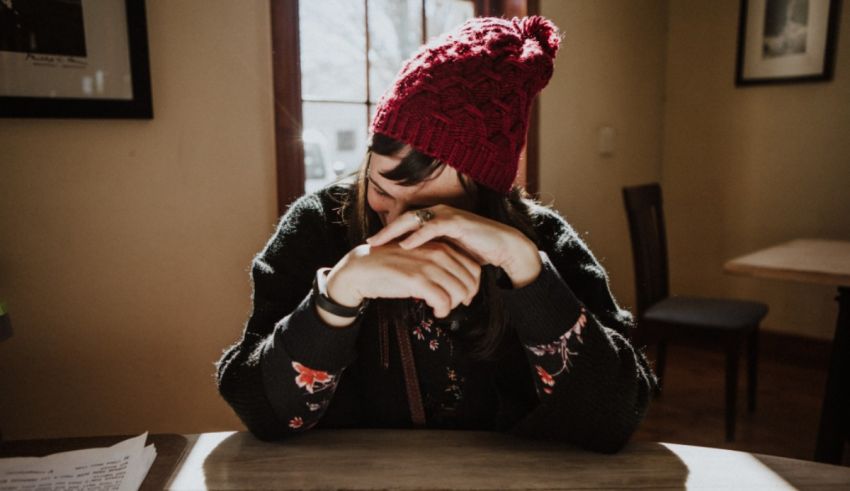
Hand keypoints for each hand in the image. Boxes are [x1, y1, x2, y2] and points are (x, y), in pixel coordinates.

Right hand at [325, 241, 480, 319]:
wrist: (361, 268)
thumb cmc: (390, 265)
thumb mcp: (418, 257)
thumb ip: (437, 264)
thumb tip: (454, 281)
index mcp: (440, 246)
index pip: (472, 267)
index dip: (473, 285)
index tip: (464, 296)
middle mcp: (437, 253)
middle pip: (468, 280)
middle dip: (465, 297)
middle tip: (453, 305)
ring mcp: (427, 265)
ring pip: (458, 291)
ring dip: (454, 305)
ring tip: (442, 309)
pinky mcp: (416, 280)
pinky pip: (442, 300)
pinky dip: (443, 310)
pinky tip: (435, 312)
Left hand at [366, 204, 541, 287]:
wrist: (503, 248)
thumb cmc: (477, 253)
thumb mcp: (448, 256)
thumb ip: (432, 259)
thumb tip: (414, 276)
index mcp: (434, 221)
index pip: (405, 224)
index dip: (388, 234)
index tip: (371, 246)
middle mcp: (438, 214)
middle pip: (404, 218)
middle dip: (385, 231)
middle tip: (369, 242)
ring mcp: (447, 216)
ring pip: (414, 219)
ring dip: (395, 231)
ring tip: (380, 242)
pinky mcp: (457, 222)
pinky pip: (433, 227)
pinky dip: (418, 235)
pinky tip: (405, 245)